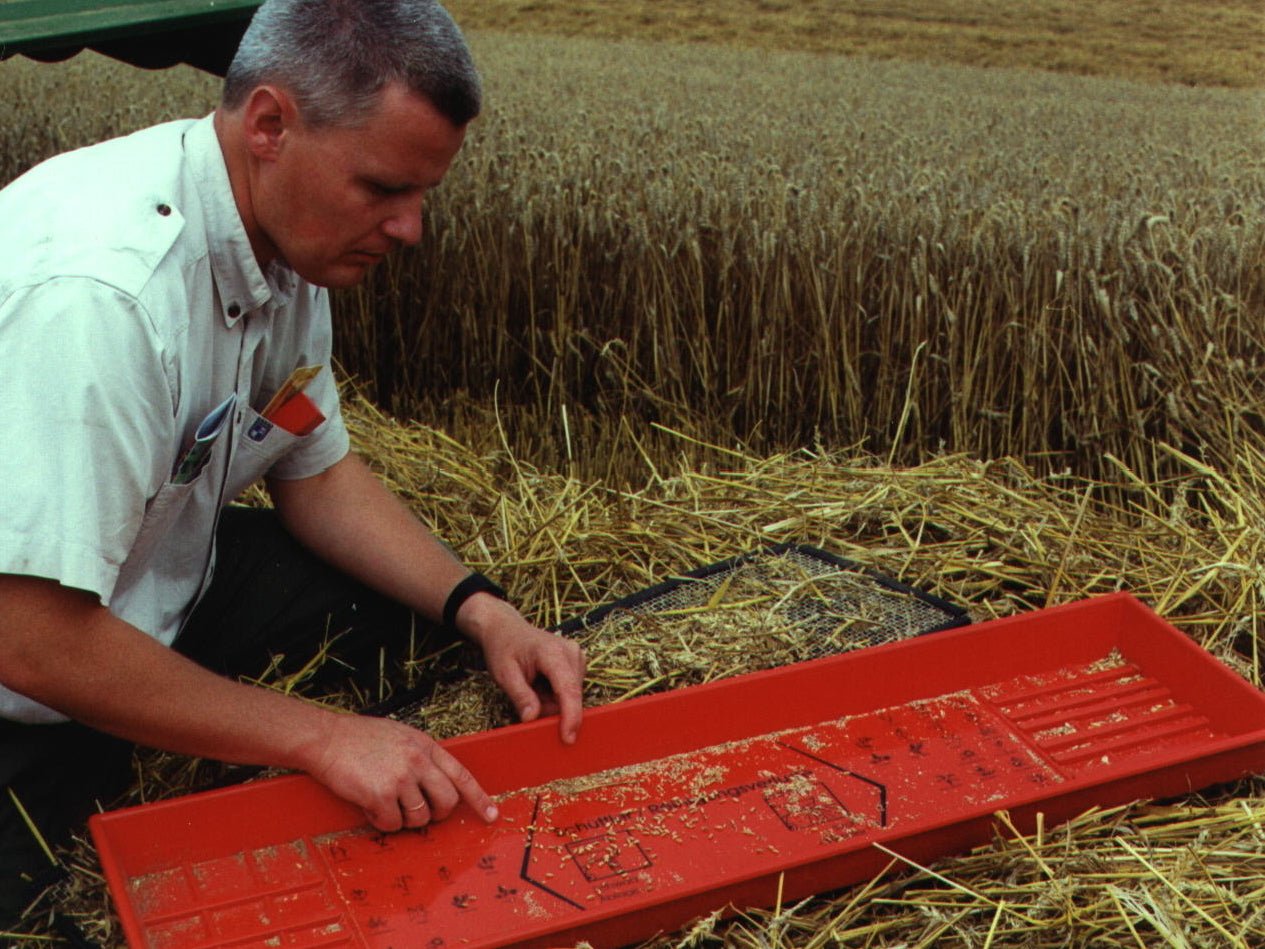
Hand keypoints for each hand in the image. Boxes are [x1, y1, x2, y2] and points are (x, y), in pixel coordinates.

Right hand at [307, 711, 498, 831]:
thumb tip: (436, 783)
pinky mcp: (380, 794)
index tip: (491, 815)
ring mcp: (401, 778)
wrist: (326, 739)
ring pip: (419, 817)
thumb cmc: (360, 738)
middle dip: (437, 815)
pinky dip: (381, 822)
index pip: (461, 776)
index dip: (479, 798)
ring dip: (403, 819)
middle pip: (447, 802)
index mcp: (426, 746)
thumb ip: (421, 757)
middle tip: (420, 813)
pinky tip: (369, 805)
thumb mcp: (401, 737)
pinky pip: (391, 824)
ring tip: (385, 803)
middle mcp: (418, 761)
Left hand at [457, 594, 585, 742]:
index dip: (571, 716)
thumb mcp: (504, 674)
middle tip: (526, 696)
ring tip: (532, 685)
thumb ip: (520, 696)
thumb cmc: (503, 648)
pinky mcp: (577, 662)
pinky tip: (540, 684)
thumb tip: (532, 718)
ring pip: (570, 696)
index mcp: (553, 653)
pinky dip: (554, 695)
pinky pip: (569, 691)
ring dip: (551, 701)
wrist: (506, 629)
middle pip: (570, 696)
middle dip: (550, 707)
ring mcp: (577, 656)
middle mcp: (571, 652)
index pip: (568, 689)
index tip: (568, 738)